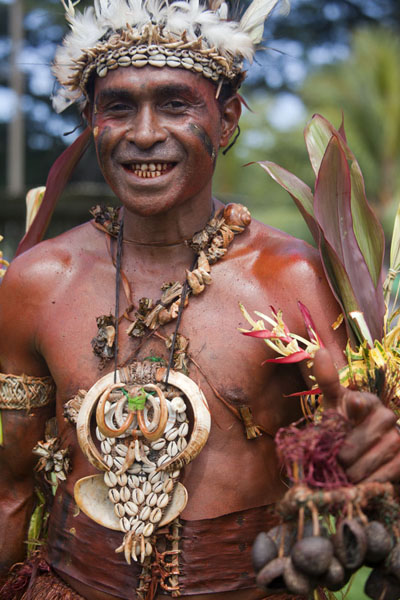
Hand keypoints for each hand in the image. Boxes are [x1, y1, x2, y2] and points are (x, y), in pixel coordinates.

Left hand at [313, 348, 399, 483]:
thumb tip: (319, 350)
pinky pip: (385, 474)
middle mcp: (385, 415)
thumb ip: (326, 379)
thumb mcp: (332, 403)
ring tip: (345, 473)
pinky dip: (369, 481)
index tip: (345, 415)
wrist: (360, 456)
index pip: (357, 402)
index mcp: (366, 400)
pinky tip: (360, 482)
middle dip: (343, 454)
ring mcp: (397, 437)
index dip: (349, 413)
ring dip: (354, 471)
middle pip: (359, 439)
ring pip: (371, 458)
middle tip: (336, 460)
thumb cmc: (343, 425)